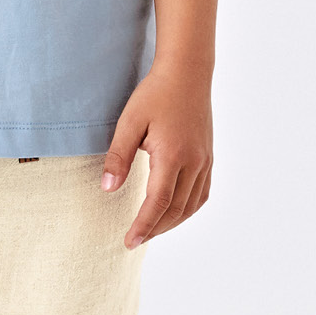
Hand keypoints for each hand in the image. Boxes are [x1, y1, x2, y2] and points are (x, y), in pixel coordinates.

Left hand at [100, 58, 213, 248]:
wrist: (187, 72)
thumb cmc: (155, 94)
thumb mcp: (130, 121)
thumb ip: (119, 156)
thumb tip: (108, 189)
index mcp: (173, 155)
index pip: (158, 203)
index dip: (144, 226)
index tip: (129, 242)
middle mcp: (194, 162)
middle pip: (176, 210)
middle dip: (155, 228)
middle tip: (134, 239)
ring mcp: (205, 161)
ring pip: (191, 205)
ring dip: (171, 222)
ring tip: (151, 229)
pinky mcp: (208, 156)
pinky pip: (202, 193)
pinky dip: (188, 209)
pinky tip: (174, 211)